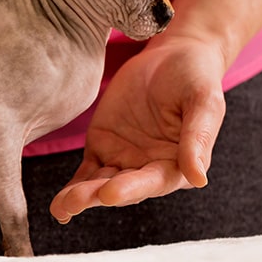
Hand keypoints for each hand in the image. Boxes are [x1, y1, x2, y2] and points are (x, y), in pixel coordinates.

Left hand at [50, 37, 225, 222]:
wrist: (171, 55)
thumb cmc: (195, 78)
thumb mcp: (203, 102)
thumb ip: (197, 138)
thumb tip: (198, 178)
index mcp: (178, 164)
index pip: (153, 181)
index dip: (131, 189)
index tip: (109, 193)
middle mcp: (149, 169)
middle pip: (122, 187)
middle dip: (97, 195)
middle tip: (75, 201)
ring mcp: (123, 159)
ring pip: (100, 183)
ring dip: (81, 196)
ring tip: (62, 206)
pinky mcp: (102, 146)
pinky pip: (86, 172)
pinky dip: (73, 187)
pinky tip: (59, 205)